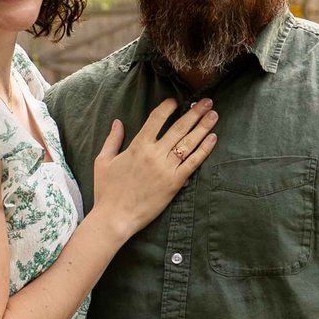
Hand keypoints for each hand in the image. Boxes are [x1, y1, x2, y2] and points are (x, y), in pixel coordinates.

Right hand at [89, 98, 216, 237]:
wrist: (115, 217)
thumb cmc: (106, 191)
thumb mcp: (103, 161)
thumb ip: (112, 140)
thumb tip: (118, 122)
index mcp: (138, 146)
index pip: (156, 119)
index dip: (168, 107)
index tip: (176, 101)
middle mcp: (155, 154)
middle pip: (179, 128)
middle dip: (194, 113)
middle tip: (207, 101)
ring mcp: (167, 168)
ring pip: (189, 143)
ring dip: (203, 127)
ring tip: (214, 115)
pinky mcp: (175, 183)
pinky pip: (193, 163)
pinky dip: (204, 150)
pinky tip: (213, 138)